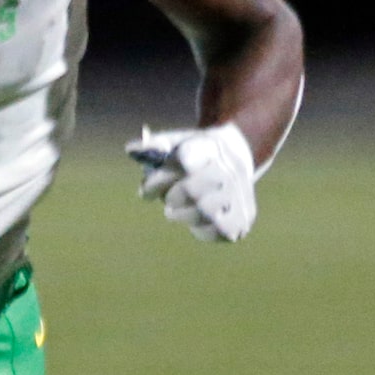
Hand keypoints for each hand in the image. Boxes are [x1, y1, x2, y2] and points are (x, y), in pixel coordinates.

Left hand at [126, 122, 261, 242]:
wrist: (236, 157)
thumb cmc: (196, 153)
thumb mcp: (177, 143)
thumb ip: (154, 146)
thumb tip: (131, 149)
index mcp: (212, 146)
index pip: (184, 160)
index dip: (160, 178)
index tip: (146, 189)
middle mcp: (231, 169)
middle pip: (191, 190)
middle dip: (171, 197)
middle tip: (167, 199)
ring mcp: (240, 194)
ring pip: (204, 212)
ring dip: (183, 214)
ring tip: (176, 211)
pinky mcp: (244, 218)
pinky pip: (218, 231)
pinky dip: (201, 230)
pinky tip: (196, 221)